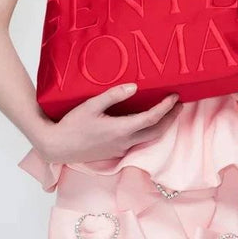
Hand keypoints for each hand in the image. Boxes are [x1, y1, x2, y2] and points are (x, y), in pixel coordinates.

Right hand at [37, 84, 182, 163]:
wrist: (57, 146)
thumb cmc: (72, 125)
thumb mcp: (91, 105)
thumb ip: (113, 95)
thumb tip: (134, 87)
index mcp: (120, 130)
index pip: (151, 120)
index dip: (166, 108)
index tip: (175, 97)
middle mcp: (123, 142)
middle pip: (156, 132)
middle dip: (171, 118)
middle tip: (180, 104)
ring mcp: (120, 149)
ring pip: (149, 139)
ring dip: (162, 125)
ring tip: (169, 111)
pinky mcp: (115, 151)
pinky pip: (138, 141)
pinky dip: (149, 131)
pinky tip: (147, 122)